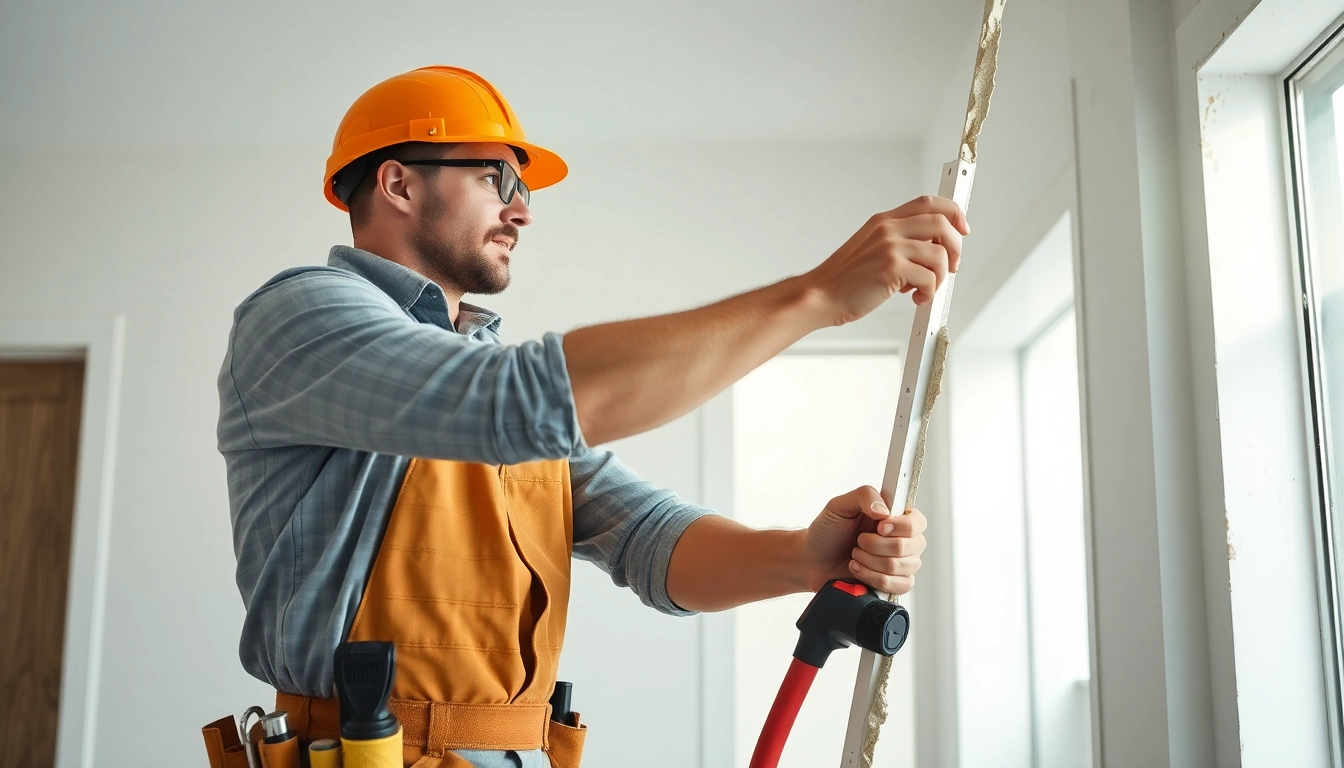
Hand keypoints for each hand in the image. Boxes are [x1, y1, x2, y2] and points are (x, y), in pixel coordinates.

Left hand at [802, 486, 927, 595]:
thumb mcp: (839, 506)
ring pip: (901, 568)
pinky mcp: (894, 584)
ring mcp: (901, 563)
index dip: (899, 526)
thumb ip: (864, 496)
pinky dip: (873, 578)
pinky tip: (860, 571)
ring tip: (856, 555)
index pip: (917, 522)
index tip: (879, 527)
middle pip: (908, 546)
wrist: (813, 560)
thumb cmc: (827, 531)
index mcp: (895, 517)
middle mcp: (903, 540)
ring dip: (870, 562)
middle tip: (858, 541)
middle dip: (875, 545)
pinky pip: (900, 586)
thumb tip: (885, 511)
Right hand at [805, 196, 968, 324]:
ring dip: (939, 277)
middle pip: (942, 223)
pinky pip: (930, 278)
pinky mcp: (892, 268)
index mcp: (884, 221)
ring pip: (940, 255)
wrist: (820, 295)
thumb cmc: (843, 279)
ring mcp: (890, 247)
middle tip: (950, 266)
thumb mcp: (871, 249)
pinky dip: (928, 293)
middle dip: (955, 247)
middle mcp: (888, 229)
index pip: (929, 203)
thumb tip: (932, 250)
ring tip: (923, 289)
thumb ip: (899, 243)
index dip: (953, 213)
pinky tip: (914, 297)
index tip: (962, 229)